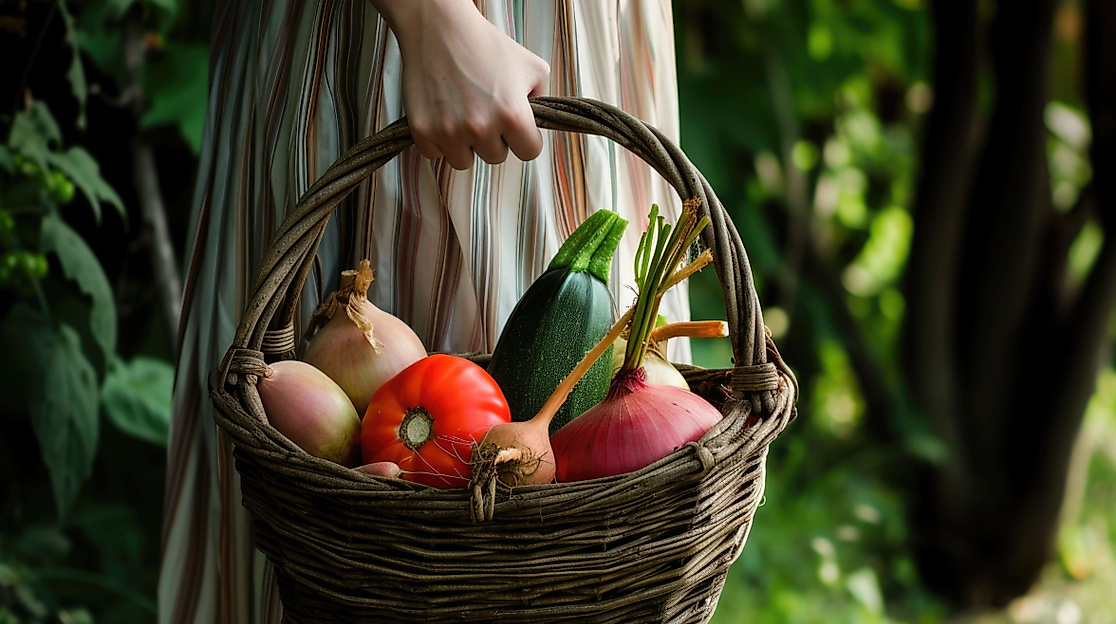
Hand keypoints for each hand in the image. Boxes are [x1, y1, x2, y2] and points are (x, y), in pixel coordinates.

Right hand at [374, 0, 550, 169]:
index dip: (524, 139)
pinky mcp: (423, 130)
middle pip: (496, 157)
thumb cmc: (484, 43)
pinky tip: (442, 115)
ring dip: (465, 144)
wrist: (439, 27)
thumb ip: (542, 98)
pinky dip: (438, 140)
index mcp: (512, 114)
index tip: (515, 128)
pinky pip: (435, 154)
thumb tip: (537, 121)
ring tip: (462, 114)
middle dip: (493, 138)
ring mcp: (450, 131)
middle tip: (483, 110)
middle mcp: (481, 127)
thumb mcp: (531, 66)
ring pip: (464, 161)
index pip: (530, 152)